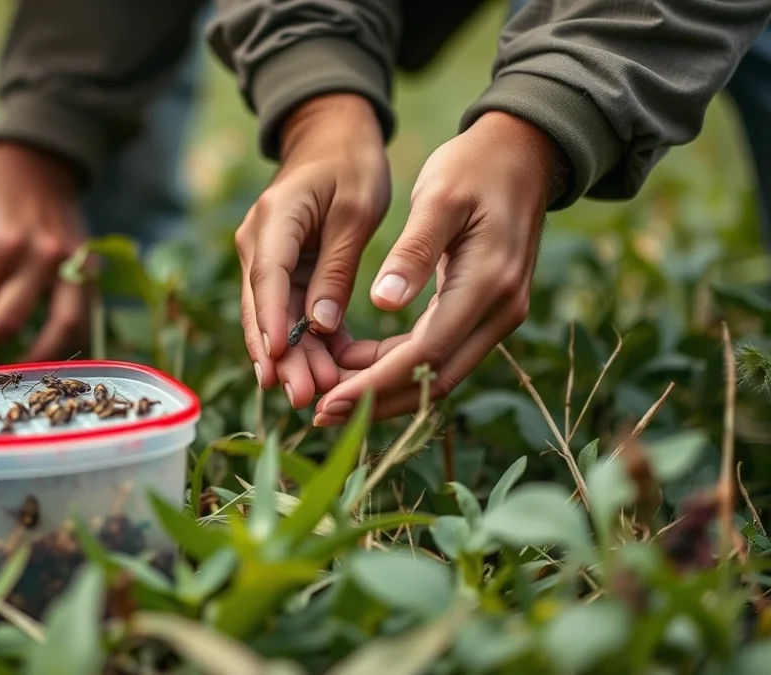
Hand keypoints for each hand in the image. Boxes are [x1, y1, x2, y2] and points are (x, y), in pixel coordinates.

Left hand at [0, 142, 88, 366]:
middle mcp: (40, 254)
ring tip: (13, 376)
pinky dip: (67, 343)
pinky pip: (84, 318)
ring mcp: (72, 262)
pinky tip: (47, 357)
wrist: (38, 165)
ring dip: (35, 359)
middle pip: (10, 321)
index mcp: (1, 242)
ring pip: (60, 328)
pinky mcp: (91, 268)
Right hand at [237, 94, 391, 407]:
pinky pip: (286, 310)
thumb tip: (319, 326)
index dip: (271, 323)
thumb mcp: (356, 210)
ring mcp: (264, 257)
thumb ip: (337, 269)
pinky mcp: (280, 269)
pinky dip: (303, 341)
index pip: (268, 278)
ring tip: (310, 397)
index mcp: (276, 218)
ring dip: (290, 357)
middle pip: (262, 307)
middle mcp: (258, 241)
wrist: (332, 137)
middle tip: (302, 398)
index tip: (278, 362)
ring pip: (271, 316)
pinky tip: (322, 374)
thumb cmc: (351, 165)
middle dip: (279, 356)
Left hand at [313, 111, 569, 424]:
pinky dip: (401, 364)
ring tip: (332, 392)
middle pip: (435, 378)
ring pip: (440, 373)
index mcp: (488, 283)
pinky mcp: (489, 312)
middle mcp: (502, 310)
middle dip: (377, 401)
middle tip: (321, 413)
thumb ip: (413, 252)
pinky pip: (442, 352)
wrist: (524, 154)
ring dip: (387, 388)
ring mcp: (500, 315)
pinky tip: (358, 363)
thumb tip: (383, 304)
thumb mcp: (438, 196)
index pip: (425, 354)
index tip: (328, 401)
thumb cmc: (474, 166)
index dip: (375, 384)